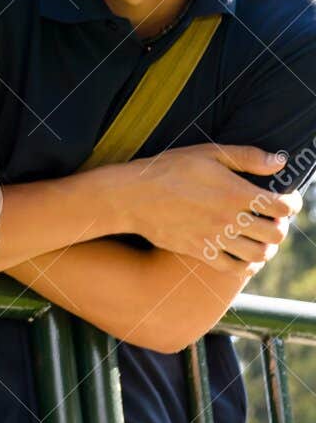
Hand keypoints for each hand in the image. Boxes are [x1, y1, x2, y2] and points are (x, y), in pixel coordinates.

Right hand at [121, 145, 303, 267]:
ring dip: (266, 247)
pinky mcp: (199, 252)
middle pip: (275, 233)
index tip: (287, 200)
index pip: (282, 207)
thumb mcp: (207, 153)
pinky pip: (234, 268)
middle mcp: (229, 219)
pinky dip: (246, 266)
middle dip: (280, 226)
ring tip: (259, 237)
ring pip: (259, 254)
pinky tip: (244, 256)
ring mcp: (214, 238)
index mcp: (236, 193)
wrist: (131, 196)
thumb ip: (246, 157)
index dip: (292, 203)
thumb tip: (279, 162)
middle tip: (272, 218)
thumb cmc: (168, 169)